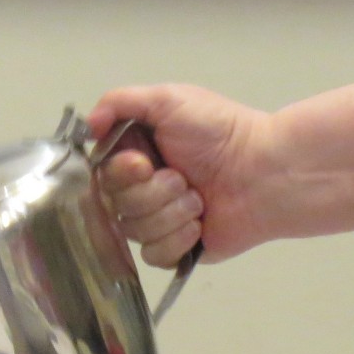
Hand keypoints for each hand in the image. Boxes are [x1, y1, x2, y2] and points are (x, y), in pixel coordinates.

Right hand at [87, 80, 353, 266]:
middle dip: (150, 192)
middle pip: (113, 204)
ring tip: (199, 198)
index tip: (144, 163)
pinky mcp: (176, 248)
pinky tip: (199, 225)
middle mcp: (143, 186)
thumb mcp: (169, 99)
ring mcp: (158, 219)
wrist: (266, 173)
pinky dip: (177, 238)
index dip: (119, 172)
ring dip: (169, 212)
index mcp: (137, 151)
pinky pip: (153, 255)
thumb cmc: (221, 132)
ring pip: (133, 230)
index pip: (101, 172)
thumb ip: (119, 102)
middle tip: (182, 177)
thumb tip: (88, 124)